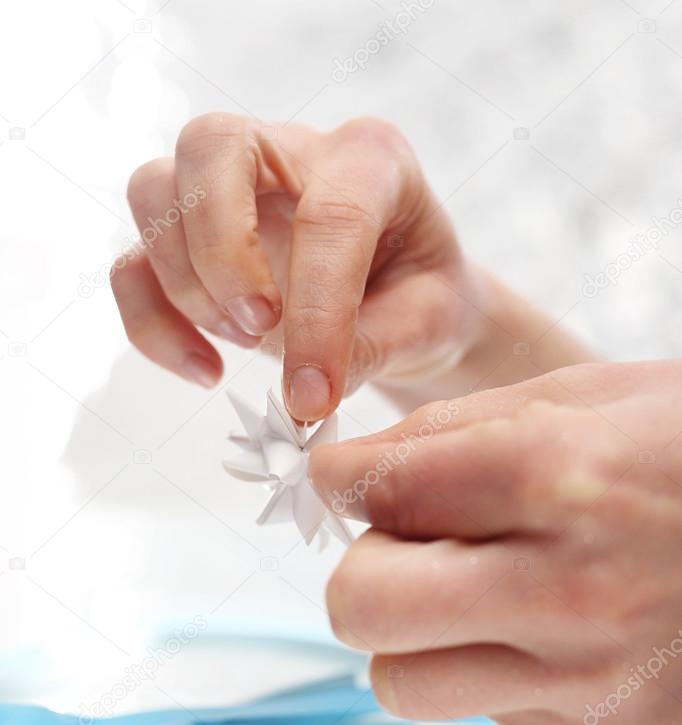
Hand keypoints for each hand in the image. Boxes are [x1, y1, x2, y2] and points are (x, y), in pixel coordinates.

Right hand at [111, 114, 484, 419]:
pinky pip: (132, 266)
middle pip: (211, 146)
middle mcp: (289, 150)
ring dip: (186, 285)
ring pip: (153, 192)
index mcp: (370, 159)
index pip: (330, 216)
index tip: (312, 395)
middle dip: (221, 248)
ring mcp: (228, 188)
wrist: (404, 301)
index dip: (317, 312)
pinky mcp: (188, 238)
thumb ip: (374, 349)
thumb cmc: (421, 299)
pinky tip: (206, 370)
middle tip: (259, 329)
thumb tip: (303, 393)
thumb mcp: (429, 324)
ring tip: (248, 344)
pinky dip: (151, 324)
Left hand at [310, 360, 681, 724]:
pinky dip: (483, 662)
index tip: (346, 480)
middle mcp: (570, 588)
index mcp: (559, 477)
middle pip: (362, 608)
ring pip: (401, 683)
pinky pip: (479, 706)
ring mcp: (589, 676)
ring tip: (470, 588)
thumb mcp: (583, 395)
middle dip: (360, 570)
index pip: (380, 492)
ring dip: (412, 633)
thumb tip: (346, 475)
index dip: (340, 480)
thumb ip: (448, 432)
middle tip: (401, 544)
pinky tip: (541, 620)